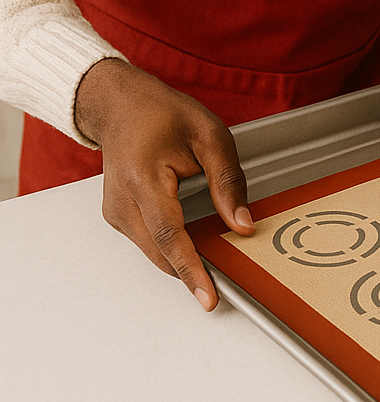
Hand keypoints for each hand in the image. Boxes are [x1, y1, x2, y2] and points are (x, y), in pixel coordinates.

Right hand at [74, 57, 253, 310]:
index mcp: (143, 177)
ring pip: (154, 251)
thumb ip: (228, 182)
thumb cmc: (162, 113)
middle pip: (160, 251)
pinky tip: (191, 239)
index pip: (169, 235)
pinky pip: (148, 241)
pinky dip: (171, 246)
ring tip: (212, 261)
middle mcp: (122, 200)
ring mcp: (116, 212)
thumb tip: (242, 224)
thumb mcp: (210, 136)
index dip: (191, 269)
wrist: (121, 105)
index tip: (207, 296)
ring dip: (182, 259)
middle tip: (223, 285)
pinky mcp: (119, 217)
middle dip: (191, 271)